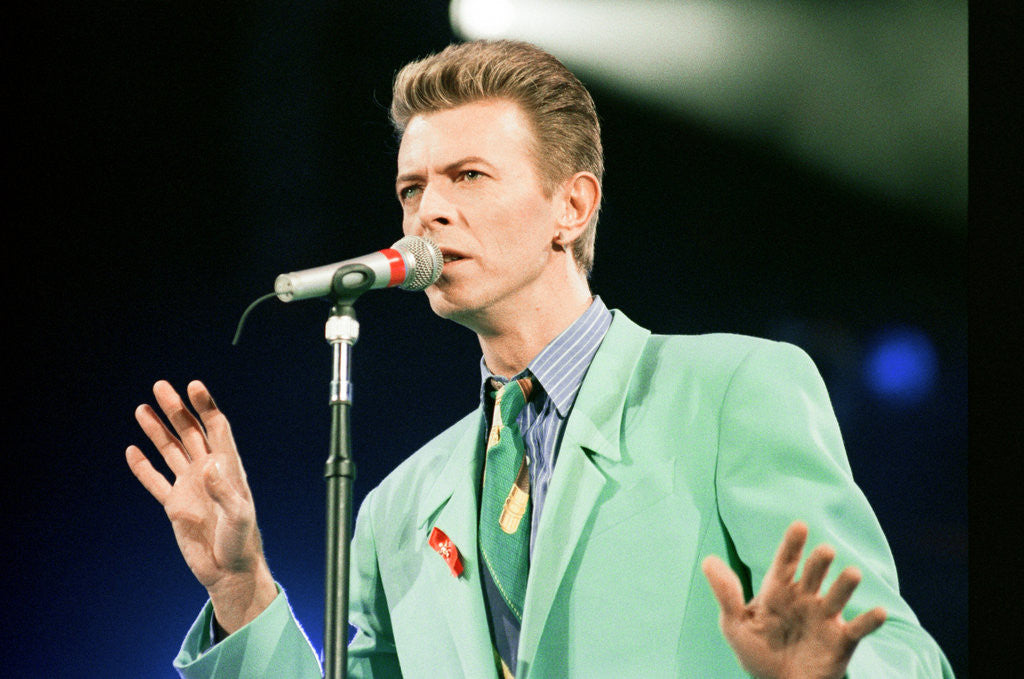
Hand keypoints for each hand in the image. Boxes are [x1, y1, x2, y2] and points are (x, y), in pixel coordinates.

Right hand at [126, 380, 276, 633]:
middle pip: (190, 432)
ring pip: (171, 451)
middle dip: (176, 409)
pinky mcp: (176, 506)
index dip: (206, 406)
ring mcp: (191, 486)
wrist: (229, 570)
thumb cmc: (242, 542)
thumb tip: (209, 465)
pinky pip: (156, 481)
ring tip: (142, 408)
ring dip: (158, 430)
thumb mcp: (239, 517)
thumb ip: (225, 491)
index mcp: (228, 468)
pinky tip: (133, 451)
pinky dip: (143, 467)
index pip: (216, 428)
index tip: (193, 386)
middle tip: (160, 386)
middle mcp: (209, 472)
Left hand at [702, 521, 886, 678]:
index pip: (785, 562)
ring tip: (852, 573)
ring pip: (837, 596)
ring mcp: (825, 618)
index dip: (792, 545)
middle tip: (825, 551)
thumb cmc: (757, 653)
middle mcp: (805, 599)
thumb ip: (725, 594)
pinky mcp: (842, 641)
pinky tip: (880, 612)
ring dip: (846, 585)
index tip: (799, 526)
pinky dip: (870, 621)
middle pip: (814, 575)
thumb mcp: (735, 625)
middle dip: (819, 563)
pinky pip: (859, 629)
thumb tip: (708, 560)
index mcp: (778, 591)